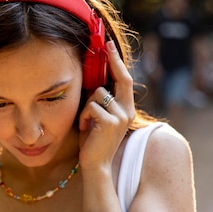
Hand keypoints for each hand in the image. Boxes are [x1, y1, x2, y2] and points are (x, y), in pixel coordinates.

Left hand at [78, 40, 135, 169]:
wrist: (96, 165)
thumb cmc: (93, 142)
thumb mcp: (99, 118)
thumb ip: (101, 102)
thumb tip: (94, 80)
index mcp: (127, 109)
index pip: (125, 81)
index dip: (118, 63)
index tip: (110, 47)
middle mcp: (127, 111)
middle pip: (122, 79)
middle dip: (113, 61)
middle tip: (105, 46)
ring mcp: (121, 116)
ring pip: (98, 94)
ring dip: (87, 106)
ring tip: (87, 121)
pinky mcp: (110, 122)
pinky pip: (91, 107)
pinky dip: (84, 116)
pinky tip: (85, 128)